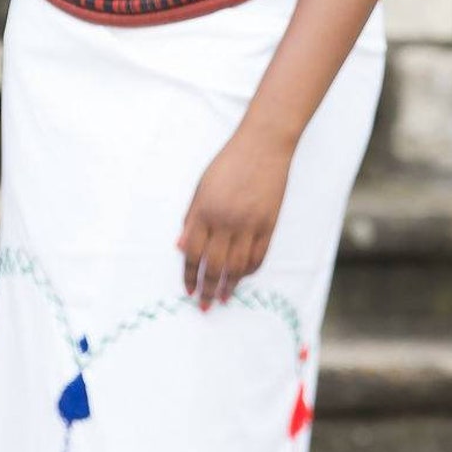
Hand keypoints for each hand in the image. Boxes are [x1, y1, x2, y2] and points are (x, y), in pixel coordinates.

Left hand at [178, 130, 292, 307]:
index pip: (192, 252)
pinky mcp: (269, 224)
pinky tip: (241, 278)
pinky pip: (258, 257)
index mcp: (205, 210)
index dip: (189, 274)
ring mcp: (250, 224)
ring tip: (224, 298)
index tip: (188, 290)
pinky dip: (249, 271)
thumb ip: (192, 218)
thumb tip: (182, 247)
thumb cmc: (229, 162)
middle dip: (207, 289)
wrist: (264, 145)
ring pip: (237, 267)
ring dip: (229, 286)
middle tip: (204, 306)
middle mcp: (226, 220)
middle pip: (214, 265)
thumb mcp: (201, 186)